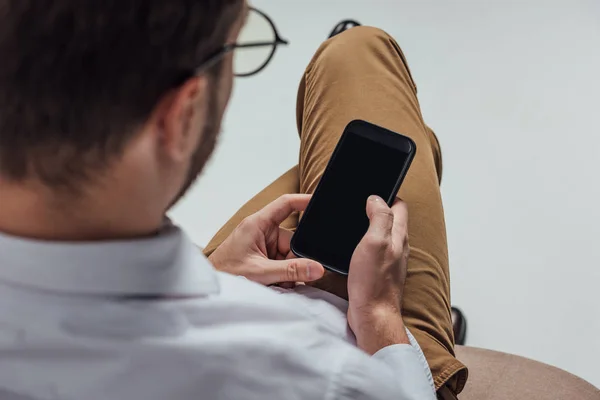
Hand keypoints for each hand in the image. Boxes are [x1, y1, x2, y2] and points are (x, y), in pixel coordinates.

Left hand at [209, 194, 324, 285]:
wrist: (208, 288)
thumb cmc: (224, 274)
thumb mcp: (260, 273)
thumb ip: (290, 271)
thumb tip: (316, 268)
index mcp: (257, 224)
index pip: (285, 204)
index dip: (304, 200)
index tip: (322, 201)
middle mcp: (261, 231)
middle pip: (292, 240)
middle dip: (294, 260)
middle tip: (287, 276)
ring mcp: (261, 245)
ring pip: (289, 256)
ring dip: (287, 271)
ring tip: (274, 282)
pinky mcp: (261, 257)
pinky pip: (282, 264)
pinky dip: (282, 275)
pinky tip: (274, 284)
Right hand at [347, 196, 410, 353]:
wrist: (372, 316)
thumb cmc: (374, 282)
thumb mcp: (375, 242)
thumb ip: (380, 217)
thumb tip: (377, 198)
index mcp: (399, 236)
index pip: (400, 206)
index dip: (388, 193)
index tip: (373, 187)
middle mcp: (398, 247)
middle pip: (393, 219)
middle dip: (380, 207)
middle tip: (363, 200)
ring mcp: (390, 261)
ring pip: (384, 236)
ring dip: (373, 225)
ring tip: (358, 218)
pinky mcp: (379, 273)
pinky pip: (375, 251)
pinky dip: (367, 243)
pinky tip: (355, 245)